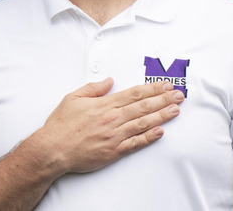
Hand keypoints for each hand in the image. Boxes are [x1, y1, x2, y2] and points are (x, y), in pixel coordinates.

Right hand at [32, 78, 182, 174]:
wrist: (53, 149)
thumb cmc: (61, 125)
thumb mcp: (73, 98)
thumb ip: (93, 88)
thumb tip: (108, 81)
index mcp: (104, 104)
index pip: (134, 93)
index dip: (152, 88)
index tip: (165, 85)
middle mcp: (113, 118)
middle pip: (144, 106)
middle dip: (164, 99)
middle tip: (178, 95)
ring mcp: (115, 135)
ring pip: (144, 123)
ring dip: (162, 116)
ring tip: (175, 110)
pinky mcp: (114, 151)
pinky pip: (136, 143)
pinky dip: (149, 137)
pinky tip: (160, 132)